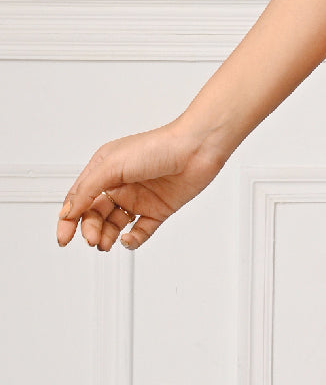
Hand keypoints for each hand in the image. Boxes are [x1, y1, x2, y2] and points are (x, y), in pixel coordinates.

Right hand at [55, 119, 230, 251]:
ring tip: (106, 242)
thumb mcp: (113, 165)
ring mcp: (140, 197)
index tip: (63, 238)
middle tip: (93, 238)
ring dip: (106, 237)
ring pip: (114, 225)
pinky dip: (132, 240)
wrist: (198, 148)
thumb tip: (67, 212)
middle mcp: (121, 183)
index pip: (80, 197)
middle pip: (95, 215)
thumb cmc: (159, 146)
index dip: (68, 219)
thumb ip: (87, 189)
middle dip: (89, 230)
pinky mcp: (158, 209)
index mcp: (106, 168)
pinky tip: (129, 238)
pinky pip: (140, 231)